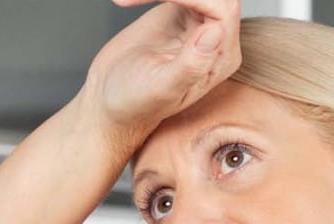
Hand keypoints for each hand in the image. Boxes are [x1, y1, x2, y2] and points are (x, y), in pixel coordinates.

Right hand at [82, 0, 242, 139]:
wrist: (110, 99)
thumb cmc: (136, 102)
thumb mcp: (162, 88)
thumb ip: (191, 65)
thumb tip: (216, 32)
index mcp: (221, 59)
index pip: (222, 12)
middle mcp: (216, 40)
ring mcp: (197, 24)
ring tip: (127, 0)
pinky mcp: (178, 12)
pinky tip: (125, 1)